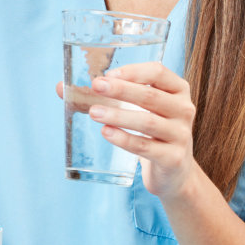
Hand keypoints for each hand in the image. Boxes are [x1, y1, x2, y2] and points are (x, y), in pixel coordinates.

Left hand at [55, 61, 204, 198]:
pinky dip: (124, 139)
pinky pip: (146, 147)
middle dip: (121, 90)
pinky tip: (106, 133)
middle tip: (95, 86)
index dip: (132, 71)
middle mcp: (184, 109)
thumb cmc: (150, 133)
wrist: (173, 172)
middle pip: (151, 96)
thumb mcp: (136, 110)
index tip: (108, 74)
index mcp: (177, 90)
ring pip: (147, 121)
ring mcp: (181, 135)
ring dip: (118, 115)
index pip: (158, 72)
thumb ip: (103, 98)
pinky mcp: (173, 158)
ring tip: (94, 112)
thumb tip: (61, 88)